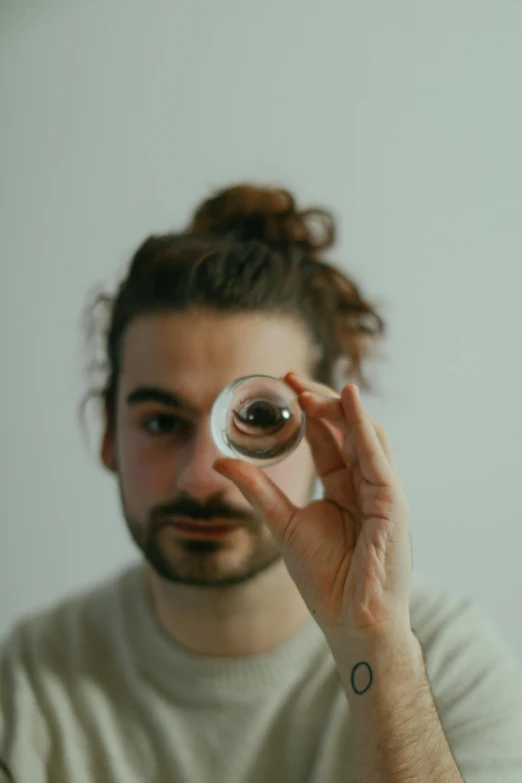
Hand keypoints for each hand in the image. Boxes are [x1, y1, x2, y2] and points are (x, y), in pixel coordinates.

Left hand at [213, 372, 412, 644]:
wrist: (350, 619)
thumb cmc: (325, 578)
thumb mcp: (282, 522)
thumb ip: (257, 490)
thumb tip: (221, 462)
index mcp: (345, 487)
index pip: (329, 437)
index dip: (309, 411)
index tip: (284, 386)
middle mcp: (366, 483)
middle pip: (347, 428)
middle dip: (321, 400)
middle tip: (290, 380)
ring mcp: (382, 491)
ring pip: (366, 433)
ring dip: (338, 407)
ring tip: (306, 391)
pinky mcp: (393, 502)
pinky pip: (378, 455)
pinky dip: (363, 424)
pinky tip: (347, 399)